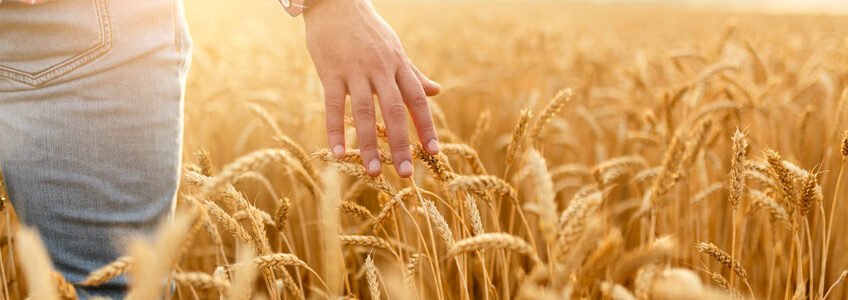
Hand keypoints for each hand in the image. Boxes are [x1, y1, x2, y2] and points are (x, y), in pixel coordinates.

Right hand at [304, 0, 440, 177]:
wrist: (335, 2)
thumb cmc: (367, 31)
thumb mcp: (394, 50)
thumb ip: (413, 74)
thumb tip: (437, 91)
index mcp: (398, 65)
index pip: (417, 99)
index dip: (426, 126)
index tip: (434, 152)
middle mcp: (379, 68)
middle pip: (394, 110)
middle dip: (401, 143)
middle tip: (406, 173)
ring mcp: (354, 69)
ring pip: (363, 111)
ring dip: (369, 144)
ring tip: (373, 172)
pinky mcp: (329, 71)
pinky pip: (333, 105)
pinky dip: (336, 130)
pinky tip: (340, 153)